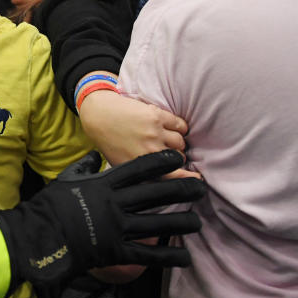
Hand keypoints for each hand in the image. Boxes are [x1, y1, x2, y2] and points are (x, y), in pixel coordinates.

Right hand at [0, 150, 204, 288]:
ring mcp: (117, 228)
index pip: (139, 169)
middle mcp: (115, 204)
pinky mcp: (116, 251)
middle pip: (156, 194)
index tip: (179, 158)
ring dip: (181, 222)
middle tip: (202, 186)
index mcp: (104, 184)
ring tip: (198, 221)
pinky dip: (168, 257)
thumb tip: (95, 156)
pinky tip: (185, 257)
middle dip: (182, 189)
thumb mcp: (66, 178)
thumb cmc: (51, 205)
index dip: (161, 162)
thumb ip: (85, 167)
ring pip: (158, 223)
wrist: (39, 235)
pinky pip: (148, 254)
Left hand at [78, 89, 195, 178]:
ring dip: (177, 142)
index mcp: (142, 165)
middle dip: (177, 157)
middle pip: (180, 157)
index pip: (174, 177)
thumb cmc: (111, 142)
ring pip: (181, 141)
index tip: (197, 179)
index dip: (189, 179)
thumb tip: (166, 181)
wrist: (99, 115)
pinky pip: (180, 125)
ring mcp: (154, 132)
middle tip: (169, 152)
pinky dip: (181, 127)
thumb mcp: (124, 165)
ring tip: (168, 139)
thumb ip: (143, 173)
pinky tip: (173, 128)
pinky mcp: (157, 116)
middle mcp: (150, 150)